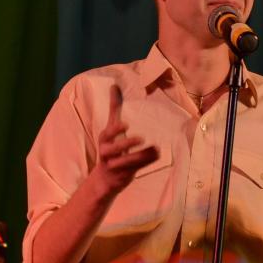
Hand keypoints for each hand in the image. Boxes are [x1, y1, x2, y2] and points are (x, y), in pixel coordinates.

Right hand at [92, 85, 158, 199]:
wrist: (104, 178)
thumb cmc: (110, 147)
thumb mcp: (111, 128)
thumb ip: (114, 108)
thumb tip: (114, 85)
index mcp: (104, 139)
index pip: (108, 133)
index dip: (116, 130)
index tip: (126, 125)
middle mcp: (106, 152)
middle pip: (114, 148)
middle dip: (127, 143)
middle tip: (141, 138)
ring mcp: (114, 165)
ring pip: (126, 161)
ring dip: (140, 155)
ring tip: (155, 148)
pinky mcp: (123, 175)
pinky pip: (136, 168)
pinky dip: (147, 161)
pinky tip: (158, 153)